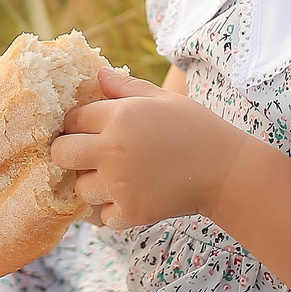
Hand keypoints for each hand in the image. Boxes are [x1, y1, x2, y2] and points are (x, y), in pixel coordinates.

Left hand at [51, 68, 250, 229]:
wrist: (228, 171)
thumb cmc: (197, 128)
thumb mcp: (164, 98)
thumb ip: (126, 88)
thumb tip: (98, 75)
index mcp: (119, 116)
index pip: (72, 119)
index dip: (79, 124)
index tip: (91, 129)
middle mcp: (113, 150)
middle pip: (62, 153)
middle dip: (71, 153)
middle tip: (90, 156)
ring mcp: (120, 184)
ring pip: (80, 188)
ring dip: (93, 185)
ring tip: (116, 178)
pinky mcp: (131, 212)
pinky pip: (101, 216)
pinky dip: (111, 211)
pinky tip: (129, 197)